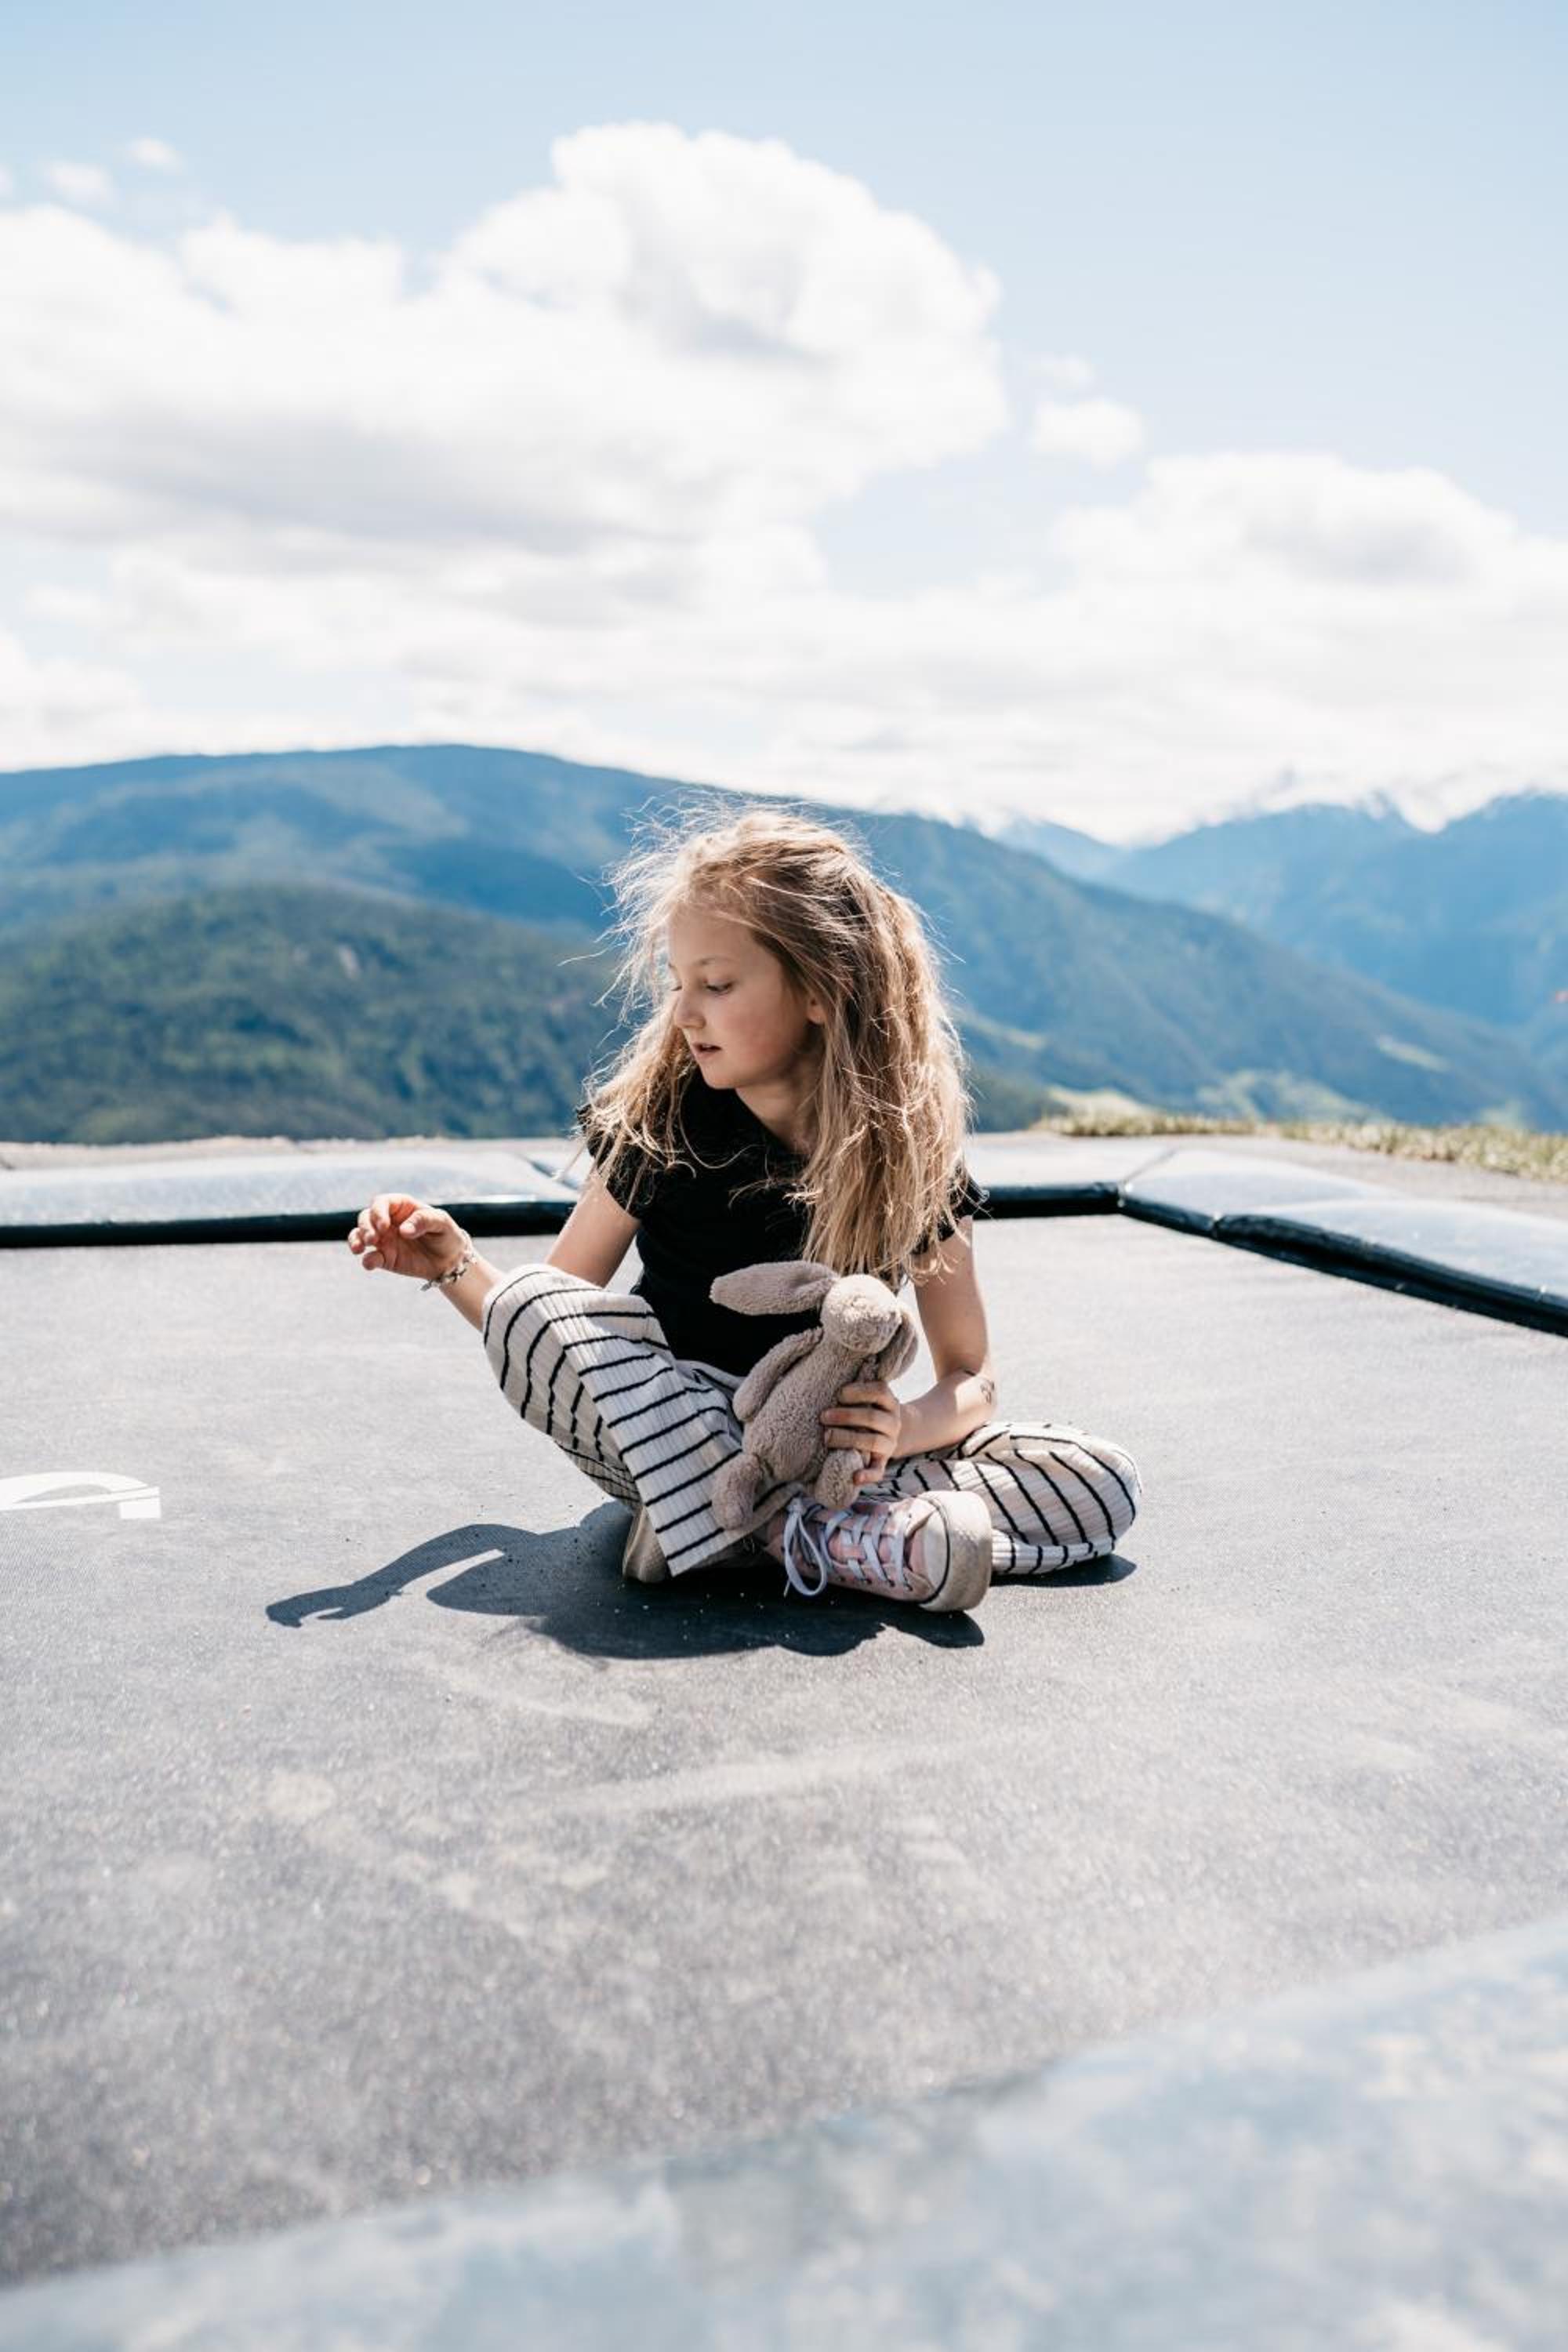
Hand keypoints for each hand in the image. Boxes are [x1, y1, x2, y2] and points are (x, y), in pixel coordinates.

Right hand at [346, 1193, 466, 1283]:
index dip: (378, 1212)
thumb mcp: (442, 1223)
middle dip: (365, 1227)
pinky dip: (366, 1260)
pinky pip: (369, 1257)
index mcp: (401, 1207)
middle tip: (373, 1239)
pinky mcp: (384, 1258)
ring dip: (356, 1240)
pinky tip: (369, 1263)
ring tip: (359, 1249)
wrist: (450, 1260)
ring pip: (360, 1235)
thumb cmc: (446, 1234)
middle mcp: (388, 1221)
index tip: (384, 1226)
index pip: (381, 1203)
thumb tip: (403, 1230)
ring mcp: (384, 1240)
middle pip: (366, 1217)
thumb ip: (424, 1221)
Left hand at [820, 1378, 904, 1487]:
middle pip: (872, 1418)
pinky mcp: (882, 1462)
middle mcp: (893, 1422)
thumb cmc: (868, 1408)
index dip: (859, 1392)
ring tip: (826, 1437)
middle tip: (823, 1416)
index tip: (839, 1394)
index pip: (879, 1391)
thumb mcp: (869, 1397)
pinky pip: (878, 1471)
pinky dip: (867, 1476)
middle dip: (846, 1416)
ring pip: (873, 1442)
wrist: (890, 1431)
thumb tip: (826, 1383)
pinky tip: (854, 1477)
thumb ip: (856, 1391)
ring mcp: (890, 1443)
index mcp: (889, 1402)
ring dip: (848, 1439)